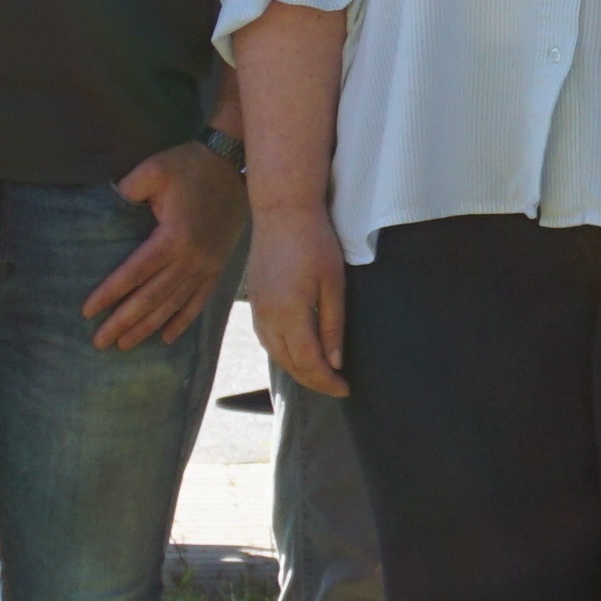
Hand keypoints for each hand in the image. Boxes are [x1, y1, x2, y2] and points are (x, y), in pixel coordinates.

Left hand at [88, 141, 249, 351]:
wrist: (232, 165)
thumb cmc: (189, 165)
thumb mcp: (154, 169)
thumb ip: (128, 188)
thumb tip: (107, 202)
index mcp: (174, 237)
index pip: (134, 273)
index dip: (110, 294)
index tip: (87, 312)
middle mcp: (192, 258)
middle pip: (152, 297)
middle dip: (124, 322)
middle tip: (100, 342)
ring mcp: (207, 265)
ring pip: (173, 304)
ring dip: (148, 327)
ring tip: (125, 345)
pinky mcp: (217, 265)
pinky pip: (198, 300)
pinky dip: (182, 321)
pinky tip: (166, 338)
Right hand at [245, 197, 353, 397]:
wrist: (282, 211)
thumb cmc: (314, 242)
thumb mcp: (334, 284)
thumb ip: (333, 325)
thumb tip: (334, 362)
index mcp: (289, 315)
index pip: (309, 363)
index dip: (327, 381)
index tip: (346, 389)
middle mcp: (267, 318)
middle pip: (289, 364)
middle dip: (313, 381)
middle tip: (336, 387)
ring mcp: (257, 310)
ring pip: (275, 354)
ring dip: (296, 369)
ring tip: (319, 376)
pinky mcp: (254, 300)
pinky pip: (266, 339)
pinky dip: (282, 353)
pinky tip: (296, 353)